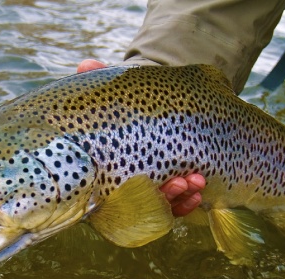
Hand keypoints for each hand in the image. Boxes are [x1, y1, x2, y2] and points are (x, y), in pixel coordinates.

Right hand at [77, 59, 205, 215]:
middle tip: (180, 182)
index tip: (146, 183)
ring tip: (196, 181)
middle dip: (163, 195)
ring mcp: (146, 189)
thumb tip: (86, 65)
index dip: (123, 196)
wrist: (149, 105)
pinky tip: (198, 188)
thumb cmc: (125, 104)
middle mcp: (122, 184)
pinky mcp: (167, 187)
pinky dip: (188, 199)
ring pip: (160, 206)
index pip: (107, 194)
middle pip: (139, 203)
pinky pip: (176, 205)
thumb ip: (99, 81)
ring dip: (180, 197)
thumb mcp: (113, 93)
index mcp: (101, 169)